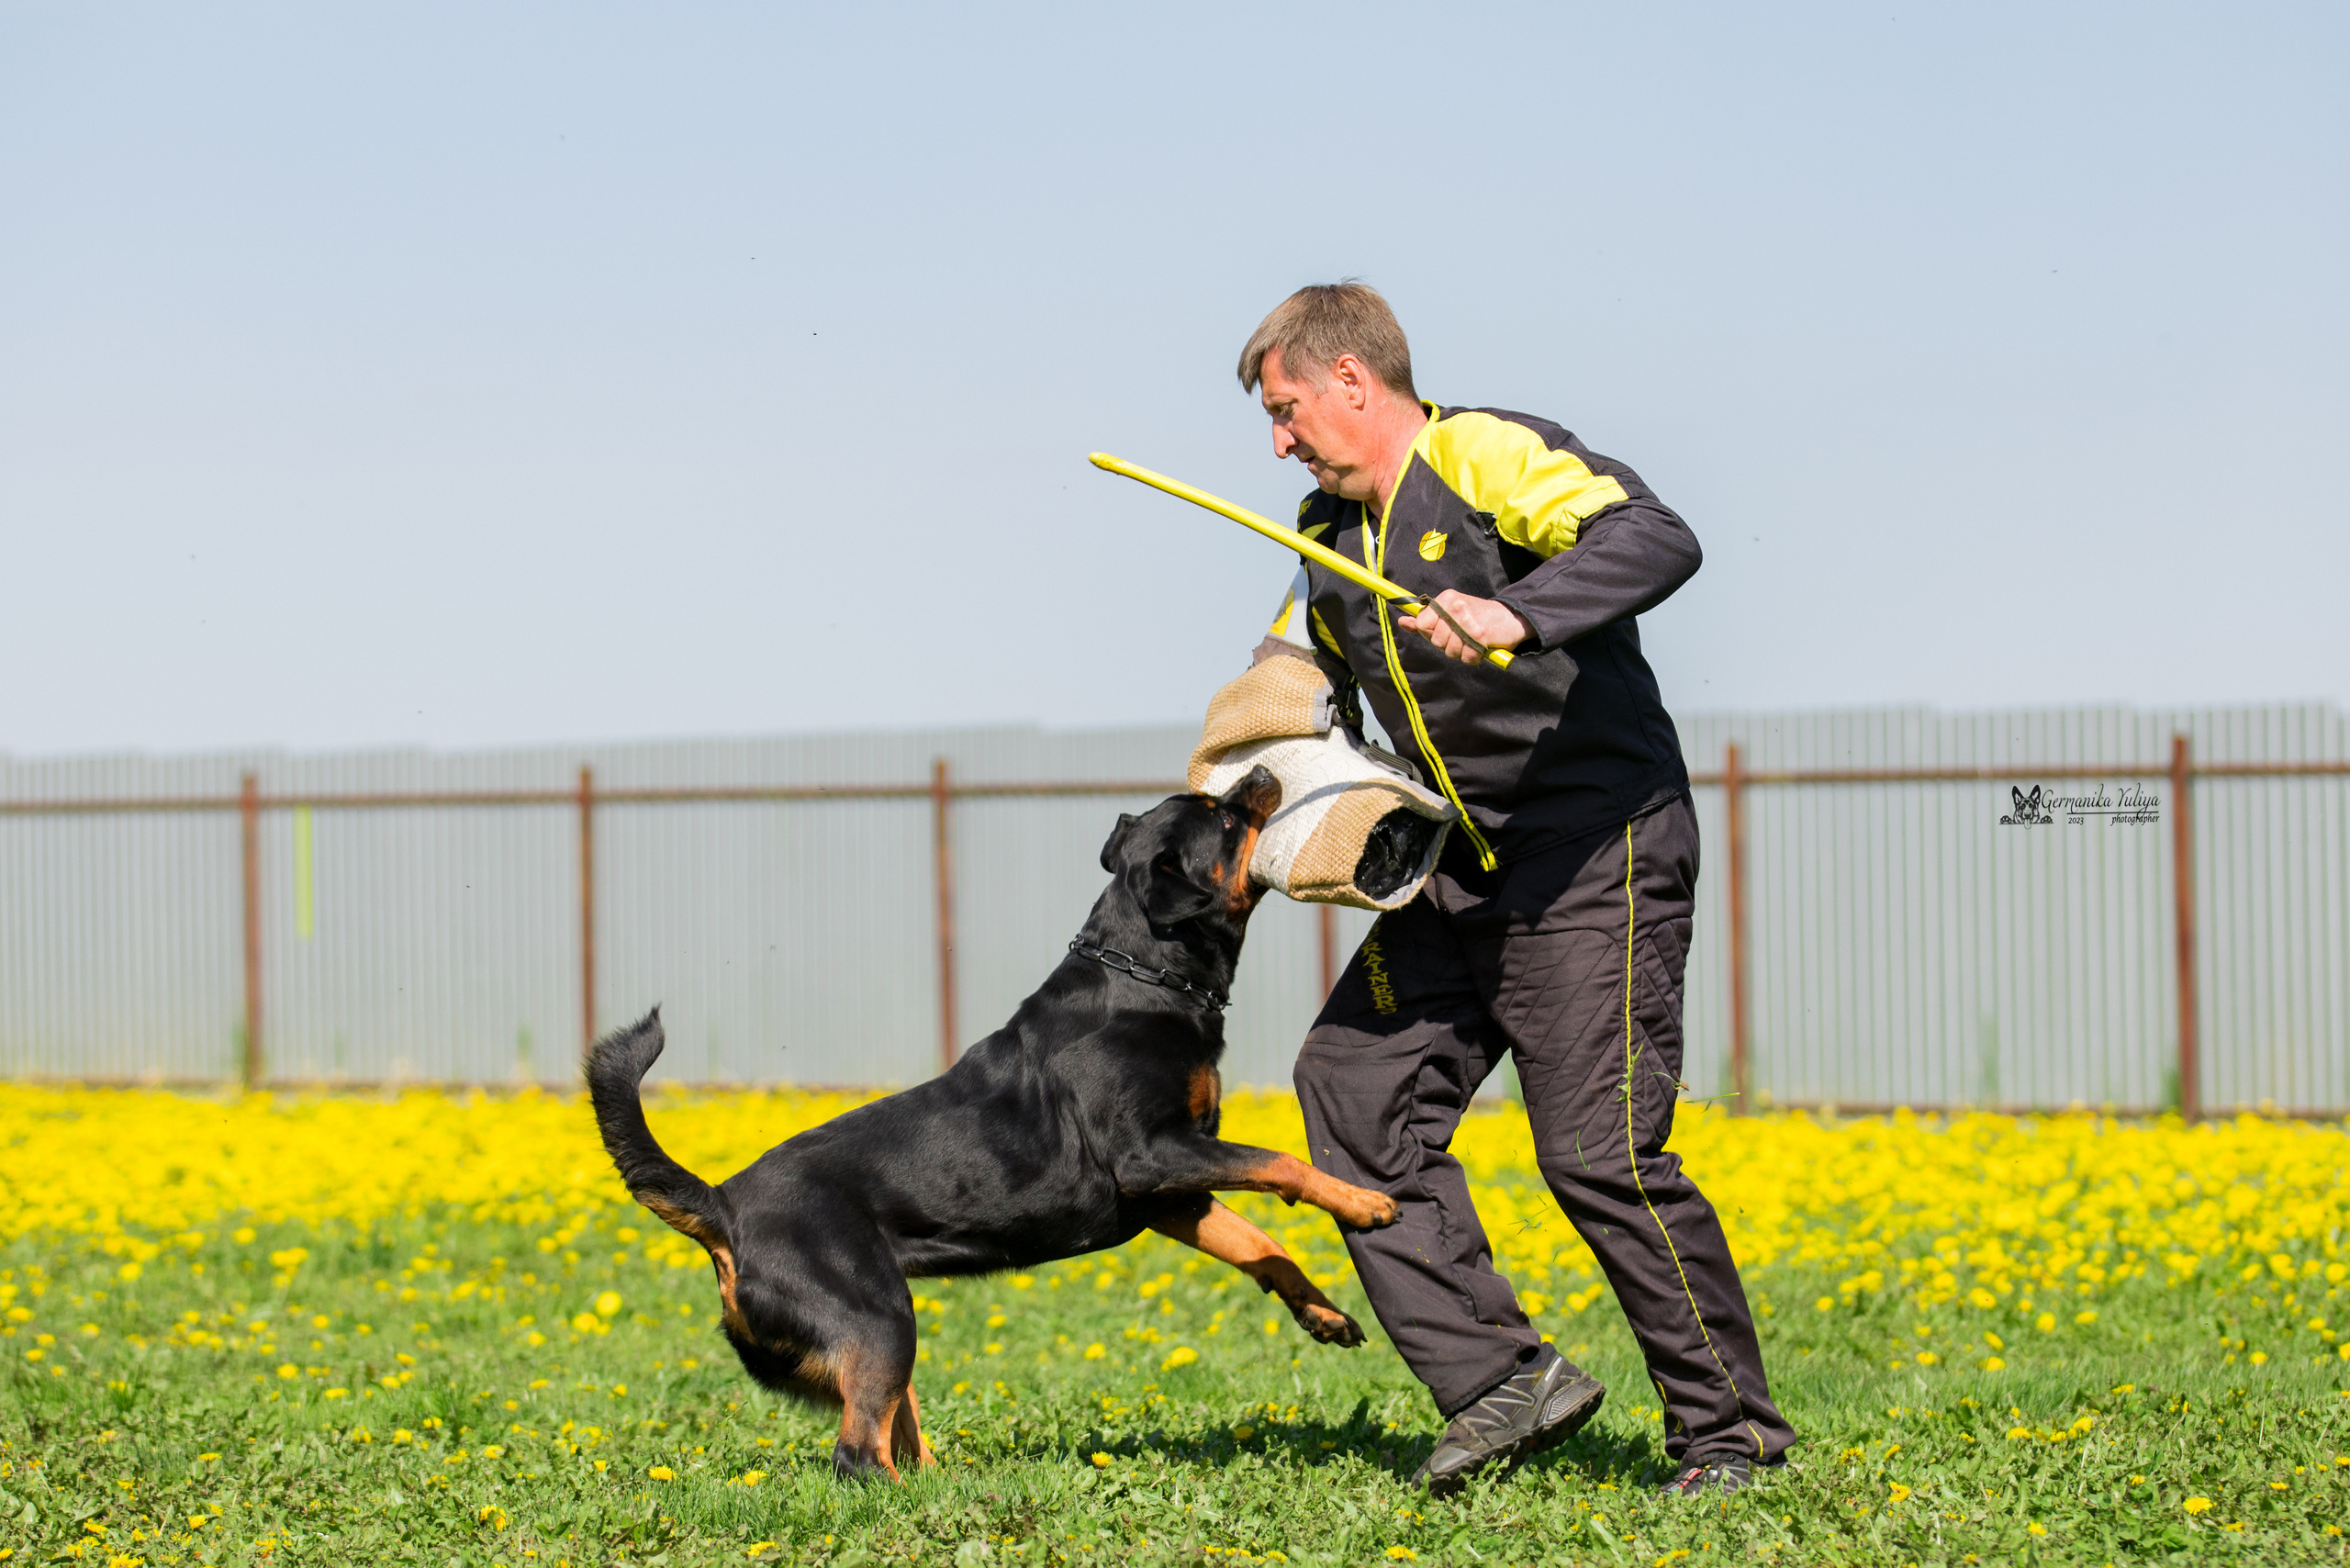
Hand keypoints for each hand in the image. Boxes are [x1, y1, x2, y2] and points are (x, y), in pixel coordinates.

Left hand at [1397, 590, 1531, 663]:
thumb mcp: (1450, 611)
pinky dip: (1473, 658)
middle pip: (1436, 641)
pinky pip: (1466, 658)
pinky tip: (1480, 648)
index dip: (1431, 634)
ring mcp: (1467, 621)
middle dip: (1448, 645)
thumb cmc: (1476, 616)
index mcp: (1446, 599)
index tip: (1445, 631)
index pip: (1422, 624)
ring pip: (1450, 652)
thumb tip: (1402, 622)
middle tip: (1462, 637)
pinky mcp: (1480, 635)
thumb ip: (1425, 618)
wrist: (1511, 617)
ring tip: (1472, 641)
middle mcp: (1455, 607)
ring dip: (1461, 652)